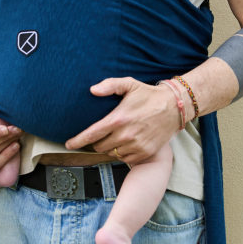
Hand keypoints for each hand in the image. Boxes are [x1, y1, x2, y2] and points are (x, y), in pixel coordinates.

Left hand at [64, 77, 179, 163]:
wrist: (174, 107)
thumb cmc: (148, 94)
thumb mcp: (128, 84)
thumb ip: (109, 85)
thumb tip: (92, 90)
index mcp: (118, 119)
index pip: (92, 134)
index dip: (77, 141)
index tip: (68, 145)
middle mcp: (126, 135)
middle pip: (99, 146)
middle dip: (95, 141)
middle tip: (99, 134)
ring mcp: (136, 145)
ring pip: (112, 153)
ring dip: (109, 147)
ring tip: (114, 136)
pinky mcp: (145, 152)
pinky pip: (125, 158)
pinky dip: (121, 153)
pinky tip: (124, 142)